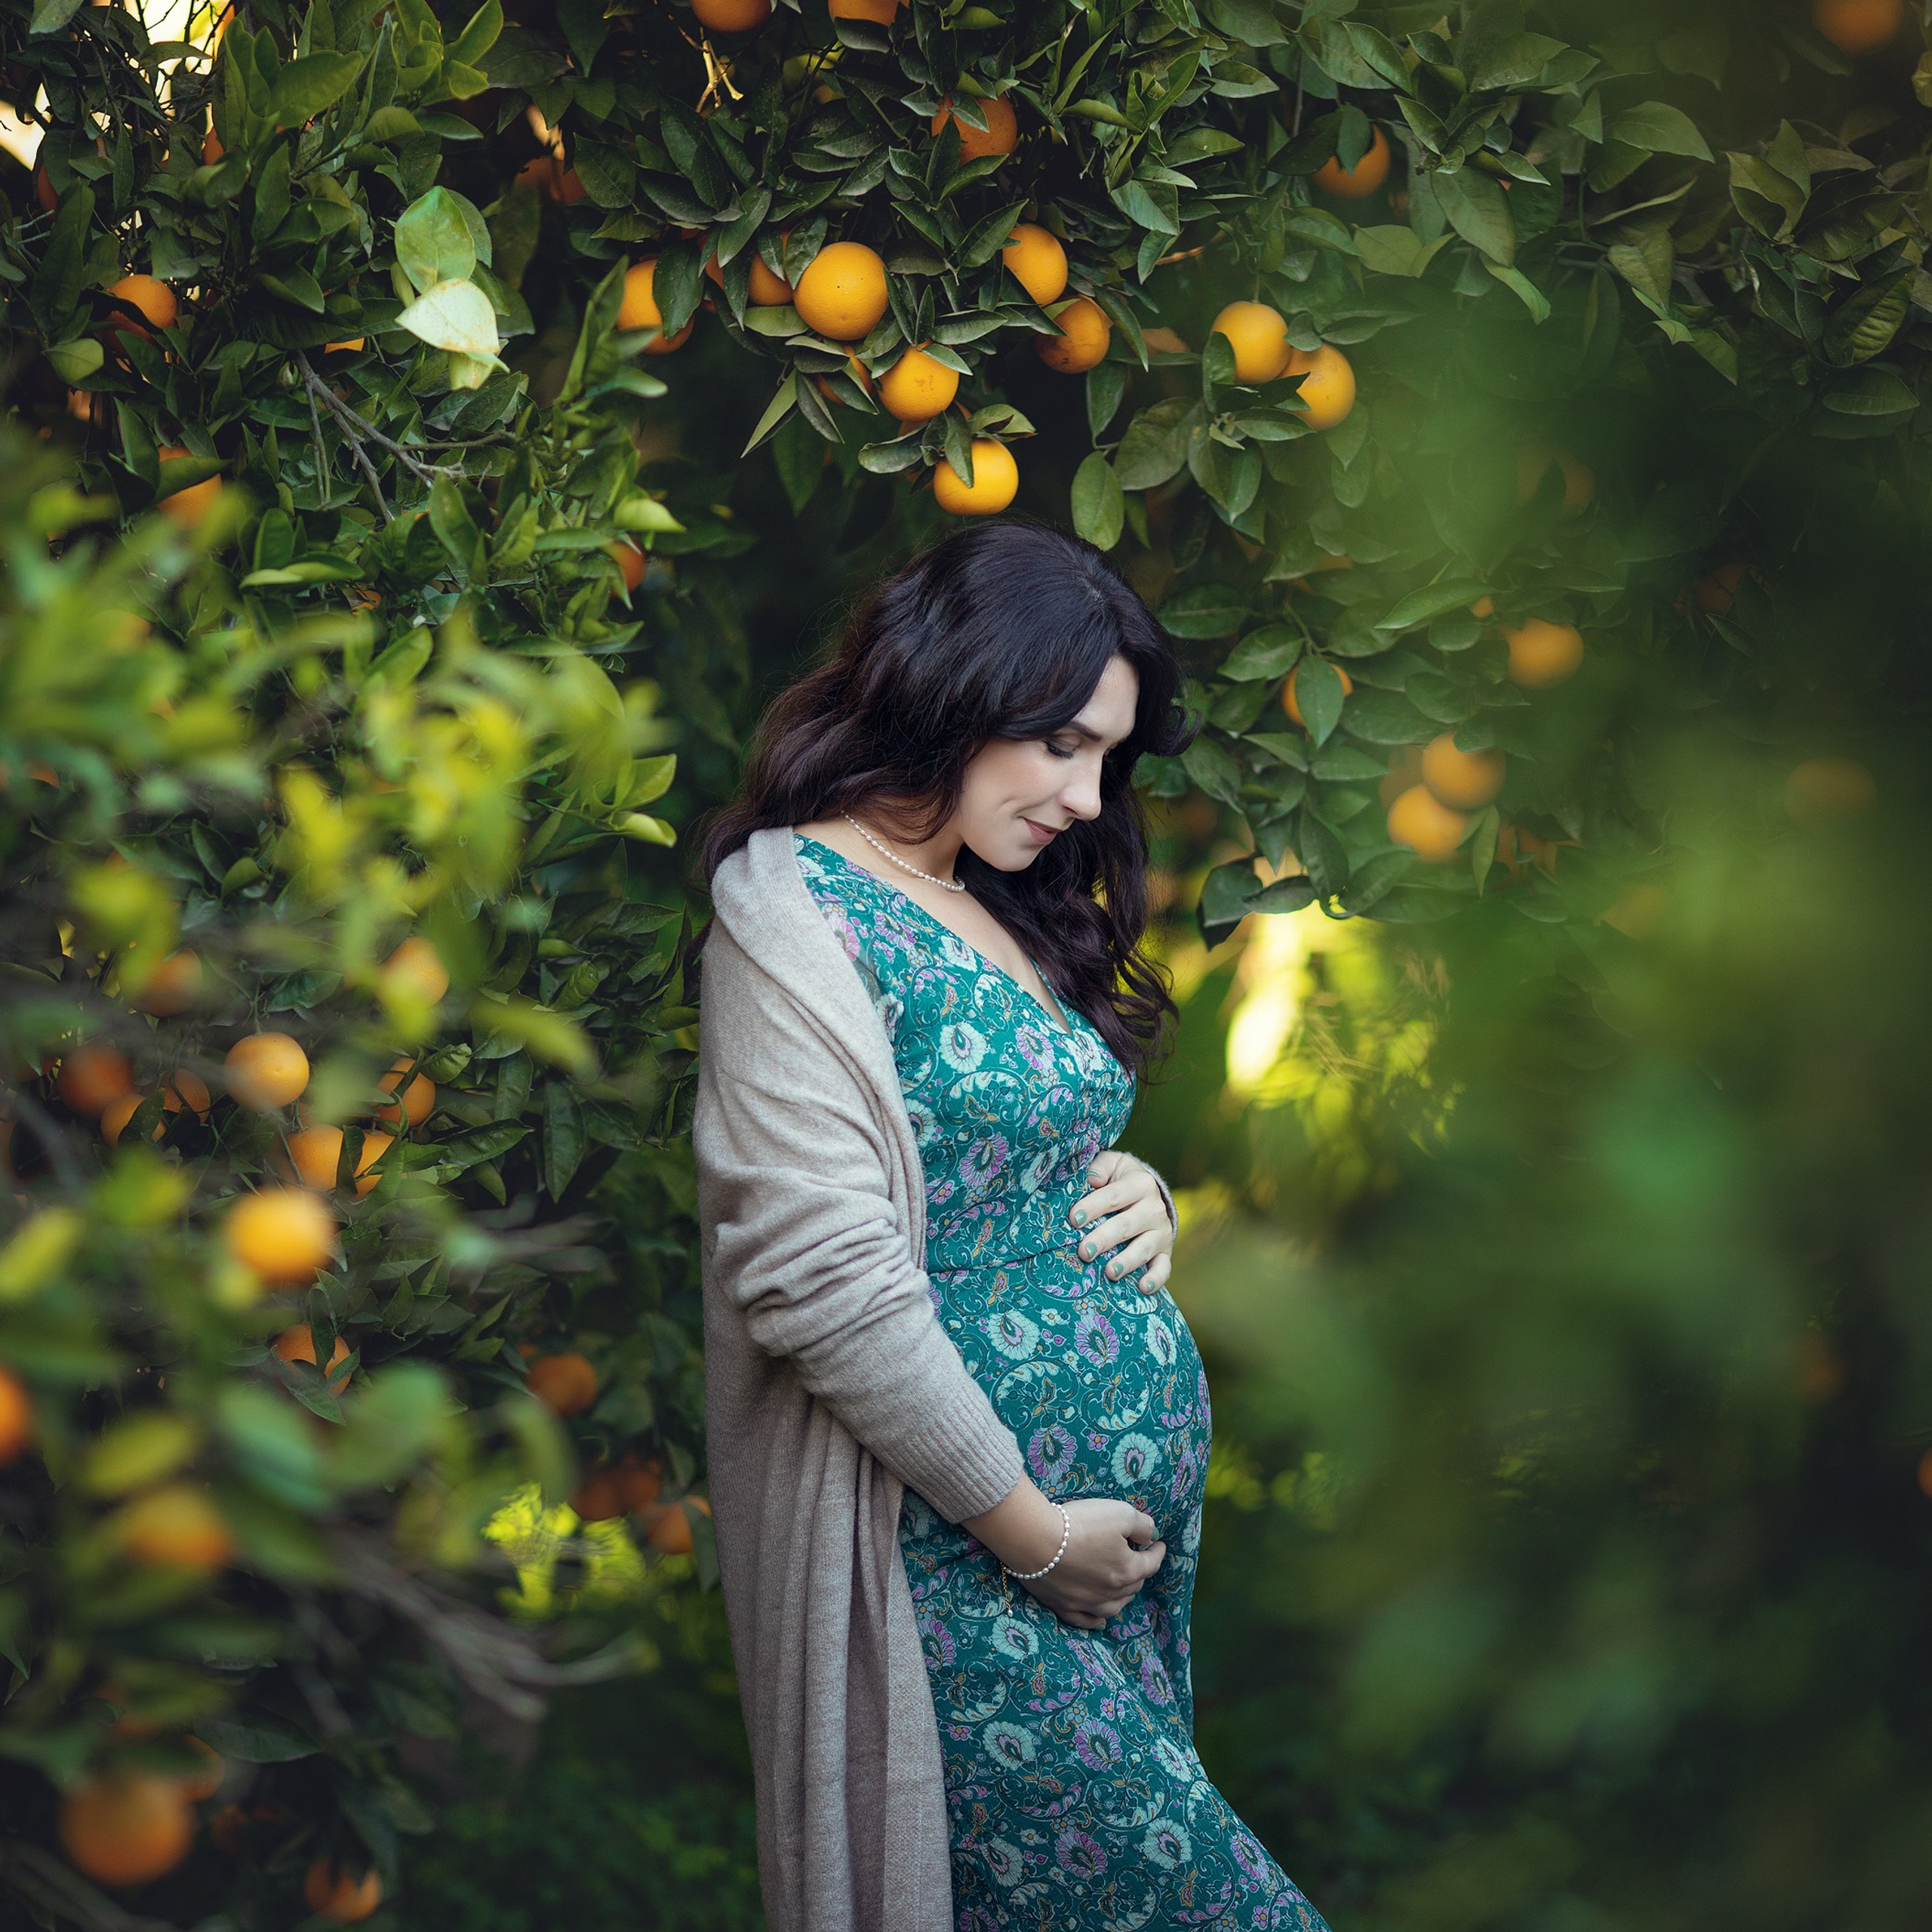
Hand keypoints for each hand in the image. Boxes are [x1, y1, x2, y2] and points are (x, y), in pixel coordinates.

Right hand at [962, 1481, 1165, 1630]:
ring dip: (1123, 1597)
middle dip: (1139, 1572)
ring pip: (1114, 1606)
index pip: (1151, 1563)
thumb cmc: (1081, 1524)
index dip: (1157, 1552)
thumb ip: (1141, 1525)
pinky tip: (1100, 1622)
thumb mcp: (1119, 1513)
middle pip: (1133, 1585)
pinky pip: (1085, 1620)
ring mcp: (1087, 1603)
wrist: (1035, 1540)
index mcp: (1127, 1570)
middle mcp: (1111, 1592)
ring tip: (1124, 1587)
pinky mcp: (1064, 1606)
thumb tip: (1149, 1537)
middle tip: (1135, 1558)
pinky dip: (1095, 1621)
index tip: (1158, 1544)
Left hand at [1069, 1150, 1174, 1290]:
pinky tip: (1142, 1288)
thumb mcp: (1111, 1165)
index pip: (1113, 1196)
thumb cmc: (1118, 1179)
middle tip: (1084, 1251)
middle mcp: (1154, 1207)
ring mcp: (1161, 1231)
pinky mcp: (1165, 1251)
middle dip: (1104, 1239)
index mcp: (1139, 1183)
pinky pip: (1164, 1268)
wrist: (1147, 1191)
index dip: (1093, 1207)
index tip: (1073, 1218)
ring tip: (1110, 1272)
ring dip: (1127, 1261)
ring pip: (1145, 1248)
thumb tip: (1092, 1179)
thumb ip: (1099, 1167)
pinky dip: (1155, 1279)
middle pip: (1127, 1225)